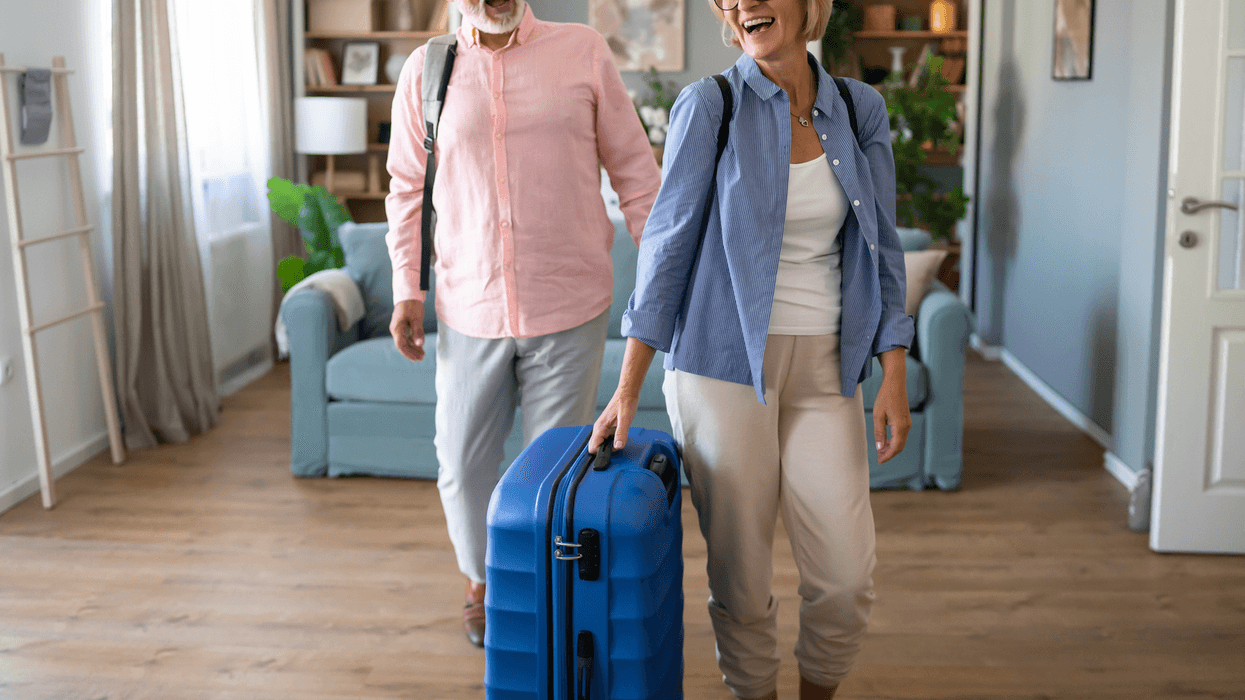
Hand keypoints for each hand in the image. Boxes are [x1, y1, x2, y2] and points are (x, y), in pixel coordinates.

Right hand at [390, 300, 425, 361]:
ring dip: (413, 349)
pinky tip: (420, 348)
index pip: (400, 345)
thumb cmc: (412, 305)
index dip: (408, 353)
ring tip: (422, 355)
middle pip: (402, 345)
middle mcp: (396, 330)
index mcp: (397, 328)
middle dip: (411, 353)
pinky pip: (407, 338)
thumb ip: (418, 331)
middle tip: (421, 358)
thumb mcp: (417, 318)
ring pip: (405, 343)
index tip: (416, 358)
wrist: (408, 294)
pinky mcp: (403, 327)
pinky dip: (413, 343)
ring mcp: (399, 329)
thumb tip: (419, 344)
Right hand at [590, 387, 637, 453]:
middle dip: (606, 451)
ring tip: (619, 442)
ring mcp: (603, 428)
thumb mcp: (625, 419)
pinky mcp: (608, 427)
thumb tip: (618, 447)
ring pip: (601, 444)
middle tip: (617, 446)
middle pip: (596, 447)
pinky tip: (619, 438)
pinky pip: (606, 439)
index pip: (593, 448)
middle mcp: (599, 428)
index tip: (611, 454)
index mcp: (600, 427)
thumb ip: (621, 433)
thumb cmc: (625, 403)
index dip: (602, 453)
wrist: (627, 393)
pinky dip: (612, 442)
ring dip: (609, 447)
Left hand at [873, 348, 910, 463]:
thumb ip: (879, 433)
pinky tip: (885, 441)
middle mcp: (906, 426)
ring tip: (880, 450)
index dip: (888, 456)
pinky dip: (894, 440)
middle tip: (878, 457)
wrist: (895, 383)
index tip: (879, 461)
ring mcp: (907, 423)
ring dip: (891, 447)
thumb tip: (880, 448)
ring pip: (901, 441)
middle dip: (889, 453)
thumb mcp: (878, 416)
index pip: (896, 447)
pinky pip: (901, 435)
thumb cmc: (885, 397)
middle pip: (900, 446)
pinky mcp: (905, 419)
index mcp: (900, 426)